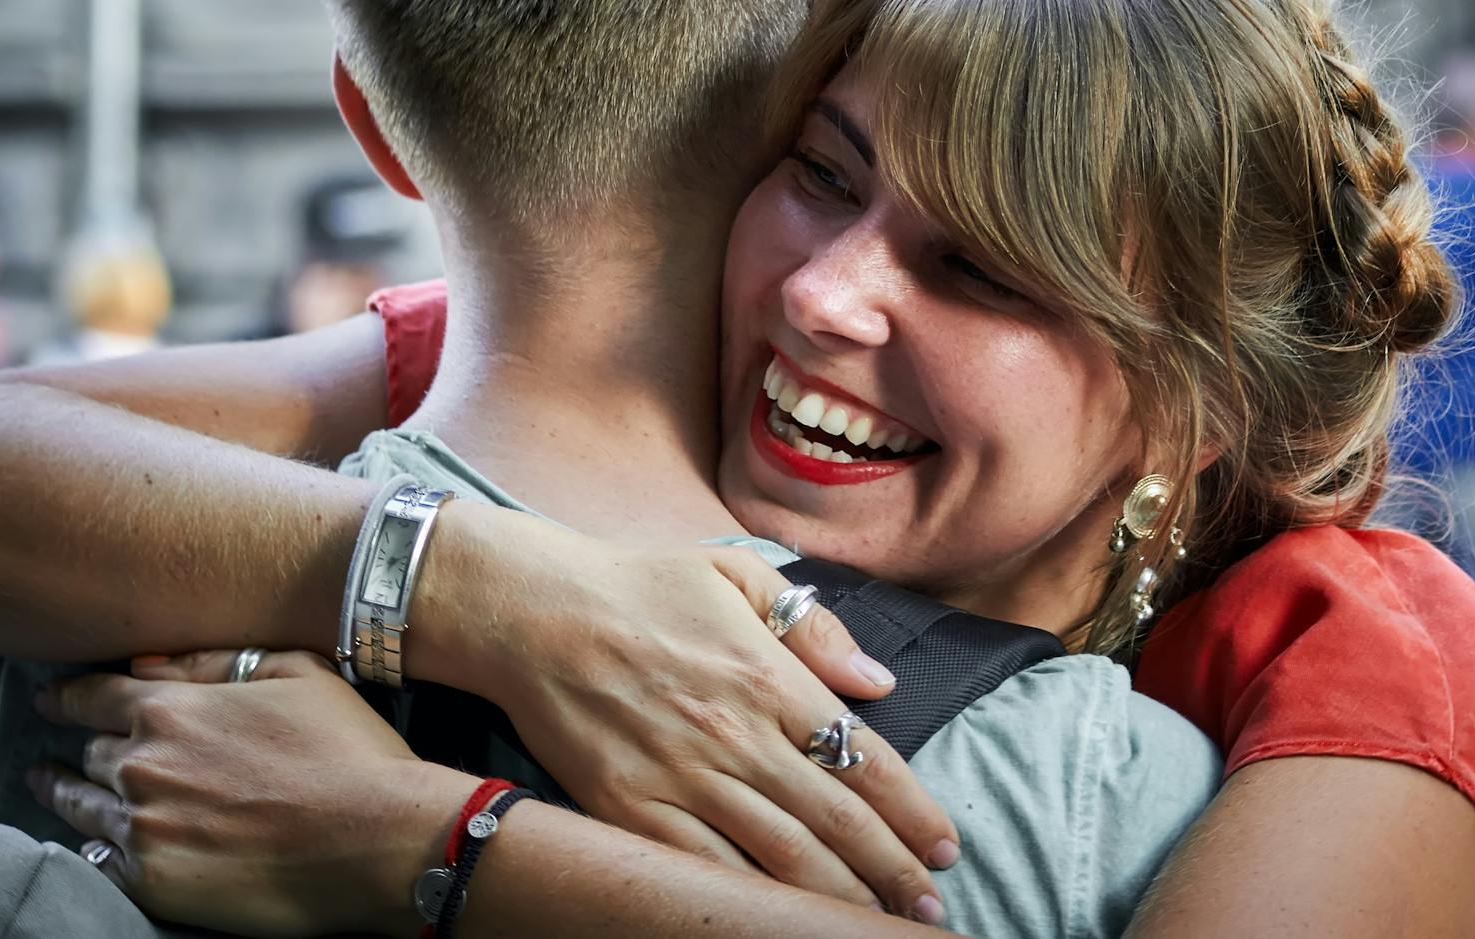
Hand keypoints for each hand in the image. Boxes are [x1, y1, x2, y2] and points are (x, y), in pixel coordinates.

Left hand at [30, 651, 475, 938]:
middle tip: (68, 748)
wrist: (375, 838)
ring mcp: (143, 829)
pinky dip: (94, 848)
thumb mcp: (295, 672)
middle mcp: (142, 766)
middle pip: (90, 753)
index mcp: (172, 709)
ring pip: (82, 809)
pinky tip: (93, 843)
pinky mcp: (153, 883)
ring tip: (53, 788)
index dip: (66, 696)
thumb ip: (214, 661)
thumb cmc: (347, 750)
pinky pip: (101, 862)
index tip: (49, 699)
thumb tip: (148, 662)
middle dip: (82, 746)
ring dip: (65, 794)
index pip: (92, 696)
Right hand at [422, 510, 957, 922]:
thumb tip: (874, 680)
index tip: (942, 844)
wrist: (532, 611)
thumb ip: (811, 624)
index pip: (861, 756)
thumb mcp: (734, 571)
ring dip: (837, 897)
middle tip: (928, 903)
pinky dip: (749, 902)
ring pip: (779, 857)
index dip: (911, 808)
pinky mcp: (629, 810)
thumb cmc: (639, 585)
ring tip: (878, 925)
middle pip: (834, 819)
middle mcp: (734, 733)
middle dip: (891, 869)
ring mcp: (681, 778)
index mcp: (767, 675)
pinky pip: (703, 869)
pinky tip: (781, 921)